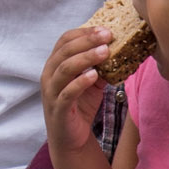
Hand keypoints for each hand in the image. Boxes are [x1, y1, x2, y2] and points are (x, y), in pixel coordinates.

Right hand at [41, 25, 111, 156]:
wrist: (71, 138)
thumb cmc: (80, 105)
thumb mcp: (92, 82)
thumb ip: (100, 66)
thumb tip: (120, 48)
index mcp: (55, 64)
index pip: (65, 40)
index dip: (84, 32)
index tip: (104, 29)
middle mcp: (49, 75)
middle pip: (65, 51)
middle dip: (87, 40)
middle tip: (108, 35)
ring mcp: (51, 92)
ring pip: (65, 68)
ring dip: (86, 57)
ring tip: (105, 51)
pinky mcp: (58, 109)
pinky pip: (67, 92)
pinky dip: (80, 82)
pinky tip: (94, 75)